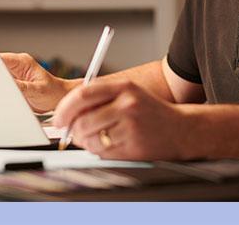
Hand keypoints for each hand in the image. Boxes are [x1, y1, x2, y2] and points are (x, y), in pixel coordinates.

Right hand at [0, 52, 74, 112]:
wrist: (58, 98)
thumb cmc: (53, 92)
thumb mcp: (37, 90)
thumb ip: (20, 87)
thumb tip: (4, 84)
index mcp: (23, 62)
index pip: (0, 58)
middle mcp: (17, 65)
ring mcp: (14, 73)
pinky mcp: (12, 82)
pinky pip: (0, 83)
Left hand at [52, 79, 189, 159]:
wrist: (180, 129)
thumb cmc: (149, 111)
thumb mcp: (128, 93)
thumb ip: (100, 98)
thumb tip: (67, 114)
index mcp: (124, 87)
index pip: (84, 94)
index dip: (64, 108)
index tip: (58, 118)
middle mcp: (127, 104)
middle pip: (82, 120)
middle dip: (71, 130)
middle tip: (70, 133)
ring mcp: (130, 126)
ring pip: (90, 138)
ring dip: (85, 142)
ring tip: (95, 138)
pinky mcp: (132, 146)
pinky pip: (101, 152)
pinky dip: (98, 151)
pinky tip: (108, 144)